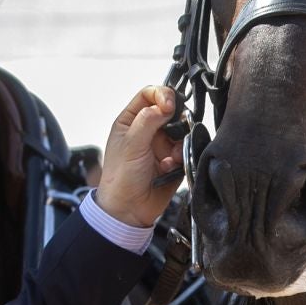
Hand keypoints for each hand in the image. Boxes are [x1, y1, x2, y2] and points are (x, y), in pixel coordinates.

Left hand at [95, 84, 182, 226]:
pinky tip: (169, 168)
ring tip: (170, 157)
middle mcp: (147, 130)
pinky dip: (180, 158)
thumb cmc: (120, 178)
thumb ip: (148, 120)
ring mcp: (161, 144)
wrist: (128, 210)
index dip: (162, 95)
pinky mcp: (173, 160)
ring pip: (181, 131)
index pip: (149, 95)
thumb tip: (166, 103)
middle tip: (175, 131)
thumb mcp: (131, 144)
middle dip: (176, 121)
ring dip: (179, 143)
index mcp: (131, 121)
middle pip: (170, 111)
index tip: (169, 105)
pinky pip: (186, 150)